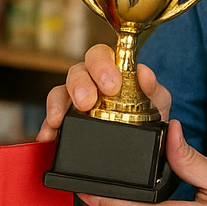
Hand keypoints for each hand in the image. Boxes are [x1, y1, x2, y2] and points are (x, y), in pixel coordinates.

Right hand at [36, 43, 171, 142]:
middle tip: (88, 101)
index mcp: (114, 71)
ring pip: (60, 91)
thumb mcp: (159, 106)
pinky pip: (50, 120)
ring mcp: (75, 102)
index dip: (104, 65)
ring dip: (60, 102)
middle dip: (81, 84)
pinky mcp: (64, 122)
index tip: (112, 85)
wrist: (140, 149)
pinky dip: (47, 127)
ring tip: (61, 118)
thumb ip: (158, 94)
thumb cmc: (148, 118)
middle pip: (78, 70)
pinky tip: (48, 135)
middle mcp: (92, 82)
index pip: (103, 56)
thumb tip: (148, 78)